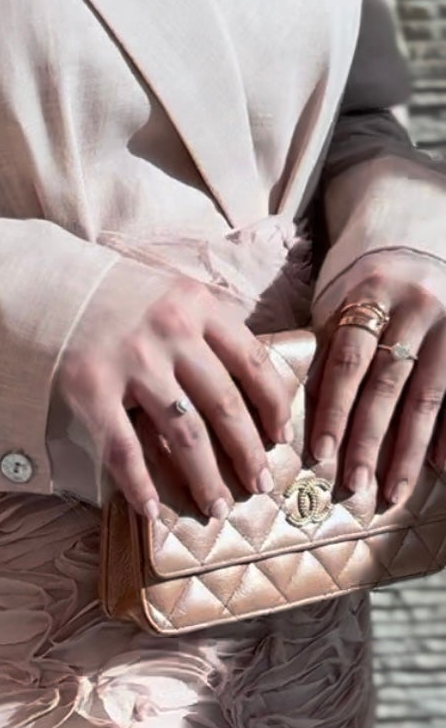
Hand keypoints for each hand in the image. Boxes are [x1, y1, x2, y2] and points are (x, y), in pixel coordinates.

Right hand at [54, 271, 292, 521]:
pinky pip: (124, 447)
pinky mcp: (90, 388)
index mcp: (196, 305)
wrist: (40, 284)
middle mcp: (170, 332)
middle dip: (247, 452)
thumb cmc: (111, 294)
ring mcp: (131, 362)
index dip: (272, 405)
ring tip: (217, 507)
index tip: (280, 438)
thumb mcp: (168, 292)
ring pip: (184, 433)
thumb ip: (205, 325)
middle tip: (259, 485)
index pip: (253, 361)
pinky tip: (151, 509)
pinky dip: (140, 483)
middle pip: (224, 404)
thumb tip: (245, 379)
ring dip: (205, 477)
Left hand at [309, 248, 445, 504]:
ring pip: (429, 396)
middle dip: (369, 440)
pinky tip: (440, 467)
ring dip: (410, 450)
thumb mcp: (344, 299)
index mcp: (373, 293)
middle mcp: (418, 306)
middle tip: (355, 485)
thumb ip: (327, 346)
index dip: (333, 410)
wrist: (428, 236)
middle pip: (388, 384)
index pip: (348, 360)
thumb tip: (295, 412)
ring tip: (394, 491)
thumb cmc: (374, 283)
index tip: (320, 455)